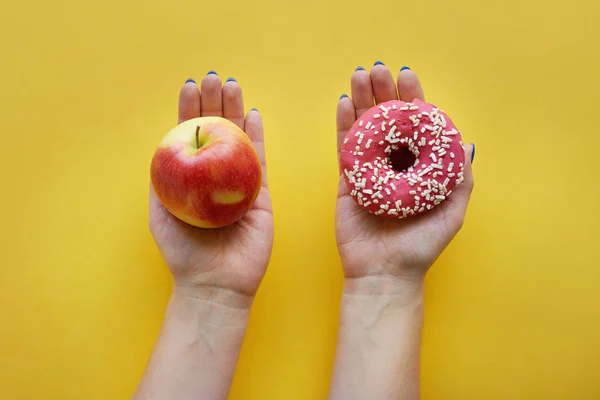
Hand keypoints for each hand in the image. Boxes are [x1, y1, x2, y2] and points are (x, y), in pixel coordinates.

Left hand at [149, 75, 272, 305]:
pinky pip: (259, 160)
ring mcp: (240, 183)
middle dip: (214, 103)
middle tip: (214, 78)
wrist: (215, 283)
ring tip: (232, 85)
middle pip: (216, 132)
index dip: (189, 110)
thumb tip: (160, 146)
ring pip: (239, 139)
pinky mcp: (261, 195)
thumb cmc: (184, 253)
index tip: (190, 87)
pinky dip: (256, 136)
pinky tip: (253, 114)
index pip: (190, 137)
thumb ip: (160, 181)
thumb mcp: (160, 214)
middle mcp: (215, 177)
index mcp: (191, 180)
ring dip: (235, 111)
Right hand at [335, 65, 473, 281]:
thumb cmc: (420, 247)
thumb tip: (467, 142)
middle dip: (382, 93)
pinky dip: (342, 124)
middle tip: (376, 69)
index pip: (416, 127)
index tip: (406, 77)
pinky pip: (345, 147)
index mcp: (420, 169)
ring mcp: (370, 170)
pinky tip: (341, 103)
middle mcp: (395, 165)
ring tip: (357, 75)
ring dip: (360, 100)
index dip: (412, 100)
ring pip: (365, 128)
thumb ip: (461, 180)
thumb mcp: (451, 213)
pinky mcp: (348, 180)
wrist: (385, 273)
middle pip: (388, 121)